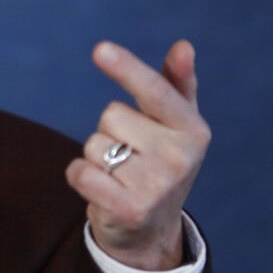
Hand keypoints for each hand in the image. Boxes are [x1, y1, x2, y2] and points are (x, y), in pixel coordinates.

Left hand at [65, 40, 210, 269]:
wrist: (152, 227)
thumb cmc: (159, 160)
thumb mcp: (174, 122)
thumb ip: (176, 82)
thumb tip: (183, 46)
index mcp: (193, 129)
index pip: (154, 90)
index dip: (126, 68)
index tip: (100, 49)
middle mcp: (179, 157)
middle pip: (110, 115)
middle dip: (111, 130)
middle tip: (131, 154)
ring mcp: (156, 186)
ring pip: (93, 143)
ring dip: (97, 156)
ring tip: (121, 174)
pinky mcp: (128, 209)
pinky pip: (79, 172)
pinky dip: (80, 176)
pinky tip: (102, 189)